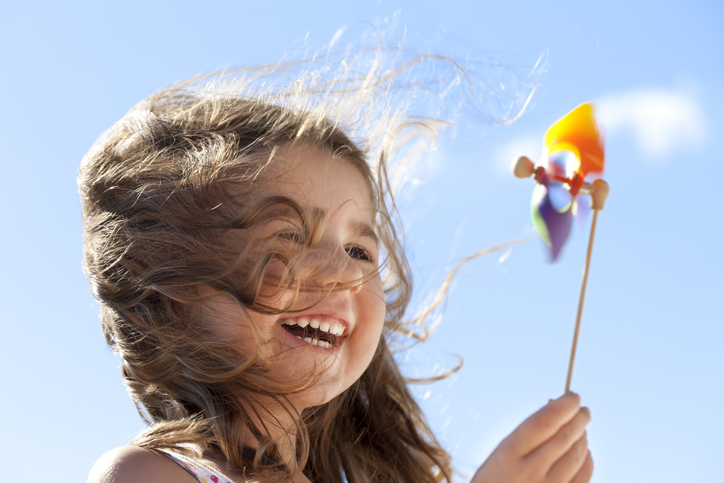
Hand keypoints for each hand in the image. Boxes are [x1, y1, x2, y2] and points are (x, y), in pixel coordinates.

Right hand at [471, 392, 592, 482]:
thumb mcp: (497, 459)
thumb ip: (524, 440)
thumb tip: (554, 413)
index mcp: (509, 453)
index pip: (545, 420)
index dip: (563, 405)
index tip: (572, 397)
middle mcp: (531, 470)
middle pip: (566, 436)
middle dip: (578, 419)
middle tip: (584, 410)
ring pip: (578, 455)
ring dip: (583, 438)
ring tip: (582, 429)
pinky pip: (584, 477)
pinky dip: (588, 460)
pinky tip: (585, 453)